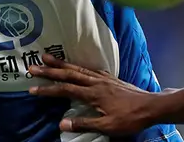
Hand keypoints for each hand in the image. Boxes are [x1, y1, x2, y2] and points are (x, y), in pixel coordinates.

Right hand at [28, 54, 155, 134]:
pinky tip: (77, 67)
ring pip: (79, 68)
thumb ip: (84, 124)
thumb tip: (61, 123)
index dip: (48, 89)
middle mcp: (97, 82)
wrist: (151, 106)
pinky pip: (90, 69)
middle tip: (33, 65)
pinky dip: (79, 66)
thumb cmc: (130, 118)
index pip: (65, 89)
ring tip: (49, 57)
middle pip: (69, 73)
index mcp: (93, 94)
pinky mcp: (111, 78)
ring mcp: (104, 78)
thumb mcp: (107, 126)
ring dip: (62, 63)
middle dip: (50, 70)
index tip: (32, 88)